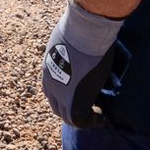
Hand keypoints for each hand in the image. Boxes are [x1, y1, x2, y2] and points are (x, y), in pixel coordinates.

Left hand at [41, 0, 125, 127]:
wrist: (84, 32)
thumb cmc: (81, 28)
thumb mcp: (70, 37)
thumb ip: (73, 46)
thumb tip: (83, 40)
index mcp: (48, 67)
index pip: (51, 89)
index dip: (64, 95)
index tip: (80, 93)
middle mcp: (50, 82)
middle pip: (56, 106)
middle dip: (70, 110)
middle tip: (88, 109)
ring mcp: (61, 93)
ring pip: (67, 116)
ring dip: (82, 119)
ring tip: (96, 116)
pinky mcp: (75, 101)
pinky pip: (81, 120)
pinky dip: (91, 121)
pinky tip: (101, 118)